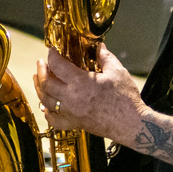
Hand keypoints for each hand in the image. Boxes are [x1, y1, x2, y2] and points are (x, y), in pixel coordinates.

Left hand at [32, 44, 147, 143]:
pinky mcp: (75, 123)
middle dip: (41, 70)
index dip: (52, 56)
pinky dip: (47, 113)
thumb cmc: (126, 99)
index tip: (52, 51)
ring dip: (39, 88)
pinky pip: (54, 120)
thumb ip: (105, 57)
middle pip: (46, 83)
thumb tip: (99, 48)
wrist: (132, 124)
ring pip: (45, 100)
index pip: (57, 66)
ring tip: (39, 80)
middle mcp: (72, 98)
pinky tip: (47, 106)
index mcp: (81, 83)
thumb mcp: (117, 72)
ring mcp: (71, 113)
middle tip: (42, 63)